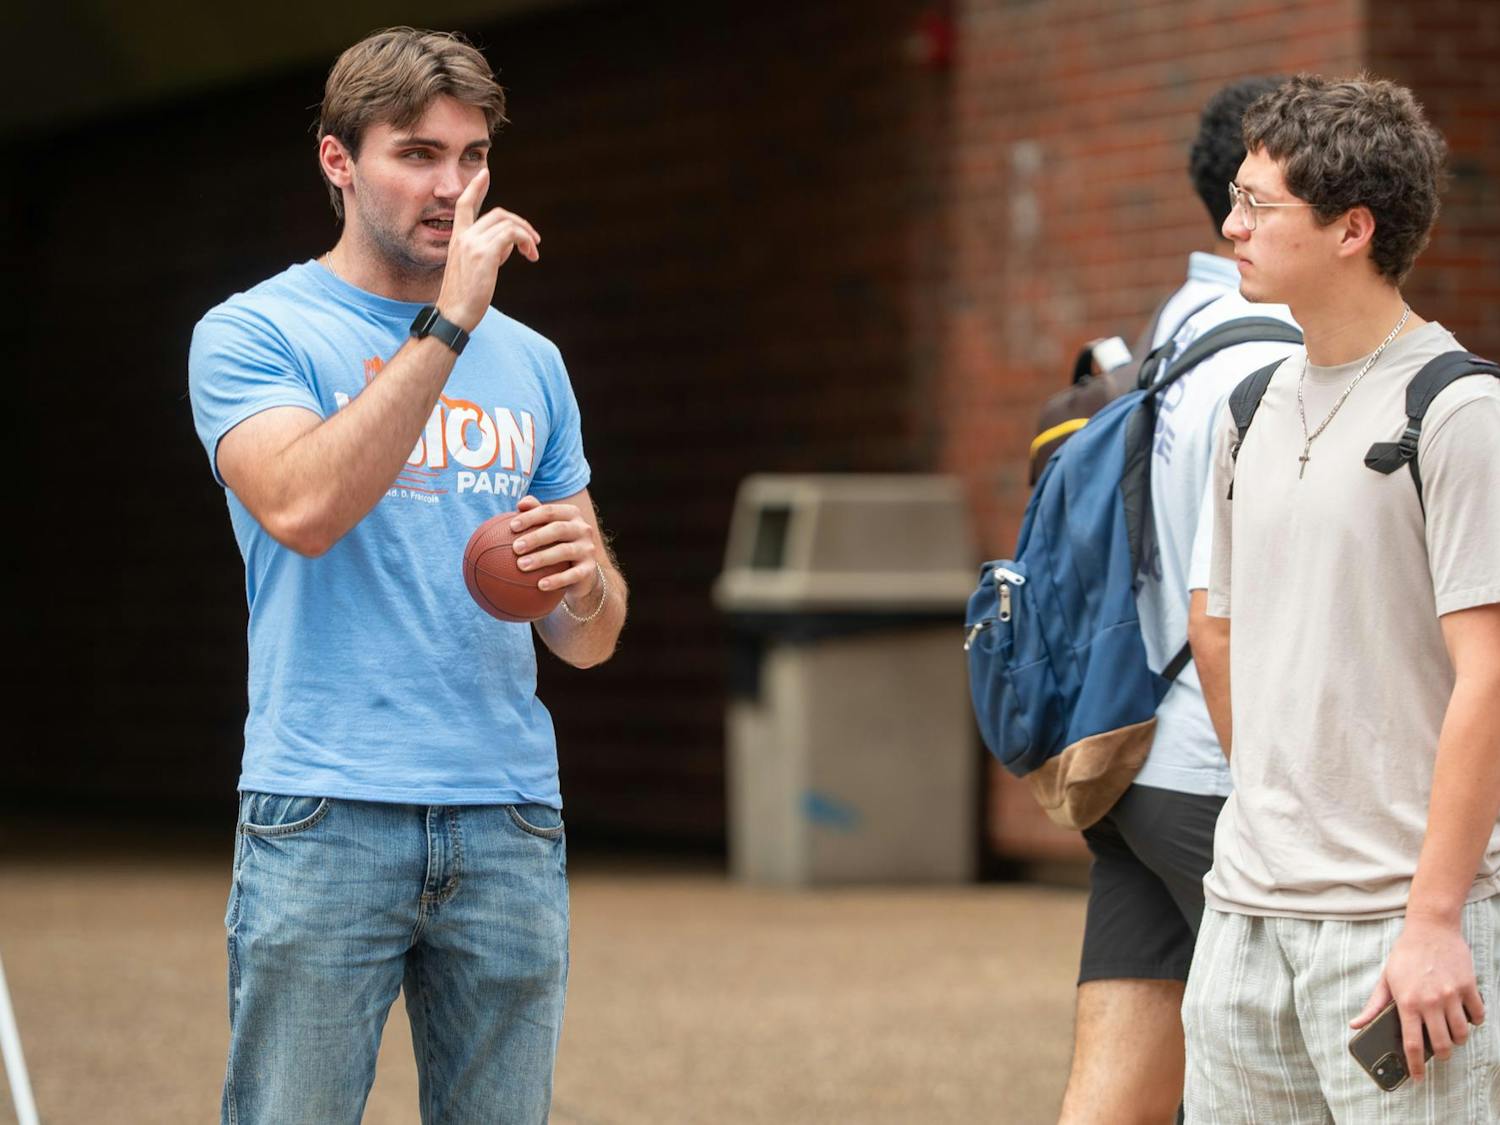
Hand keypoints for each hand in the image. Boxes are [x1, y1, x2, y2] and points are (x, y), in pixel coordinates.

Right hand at [436, 168, 540, 331]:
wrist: (454, 315)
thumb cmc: (465, 299)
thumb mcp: (474, 270)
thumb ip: (489, 252)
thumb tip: (509, 245)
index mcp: (457, 239)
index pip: (464, 205)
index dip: (475, 187)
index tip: (485, 173)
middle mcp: (463, 236)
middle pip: (497, 214)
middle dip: (520, 224)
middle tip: (533, 241)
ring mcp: (472, 242)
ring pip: (507, 223)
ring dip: (526, 236)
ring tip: (533, 253)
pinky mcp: (484, 252)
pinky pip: (512, 234)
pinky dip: (526, 241)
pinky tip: (530, 255)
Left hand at [509, 495, 600, 600]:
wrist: (581, 571)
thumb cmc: (556, 543)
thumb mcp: (547, 526)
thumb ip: (535, 512)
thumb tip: (520, 503)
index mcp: (571, 514)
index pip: (549, 511)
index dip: (531, 517)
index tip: (512, 527)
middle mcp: (583, 529)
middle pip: (558, 529)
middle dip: (535, 537)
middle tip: (515, 548)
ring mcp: (588, 549)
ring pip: (565, 551)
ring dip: (542, 558)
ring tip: (521, 566)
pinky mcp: (590, 569)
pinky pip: (573, 574)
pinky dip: (557, 580)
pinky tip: (540, 586)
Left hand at [1350, 914, 1484, 1081]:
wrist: (1430, 929)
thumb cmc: (1405, 955)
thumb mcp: (1385, 980)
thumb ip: (1373, 1006)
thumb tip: (1355, 1026)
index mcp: (1407, 1003)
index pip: (1410, 1044)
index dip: (1415, 1066)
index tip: (1417, 1078)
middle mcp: (1430, 1002)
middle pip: (1441, 1046)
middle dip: (1440, 1056)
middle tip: (1438, 1054)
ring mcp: (1451, 995)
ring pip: (1461, 1035)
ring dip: (1457, 1040)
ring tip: (1451, 1035)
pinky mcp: (1469, 987)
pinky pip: (1478, 1016)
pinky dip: (1474, 1022)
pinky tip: (1465, 1017)